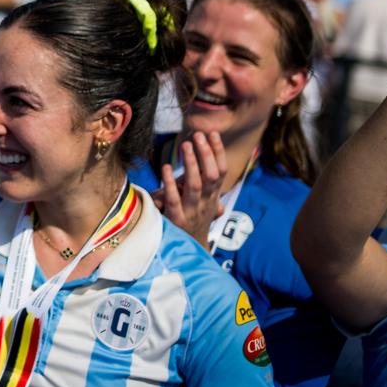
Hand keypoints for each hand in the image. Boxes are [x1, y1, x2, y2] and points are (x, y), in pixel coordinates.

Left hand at [154, 131, 226, 245]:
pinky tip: (165, 168)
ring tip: (185, 145)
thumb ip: (210, 191)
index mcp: (213, 196)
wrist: (191, 253)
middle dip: (206, 154)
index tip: (212, 134)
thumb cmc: (194, 222)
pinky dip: (170, 183)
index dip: (218, 152)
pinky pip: (174, 199)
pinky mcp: (177, 219)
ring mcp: (192, 211)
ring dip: (191, 164)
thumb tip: (218, 171)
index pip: (221, 171)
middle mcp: (206, 203)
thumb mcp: (205, 206)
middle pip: (211, 176)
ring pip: (195, 185)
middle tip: (199, 135)